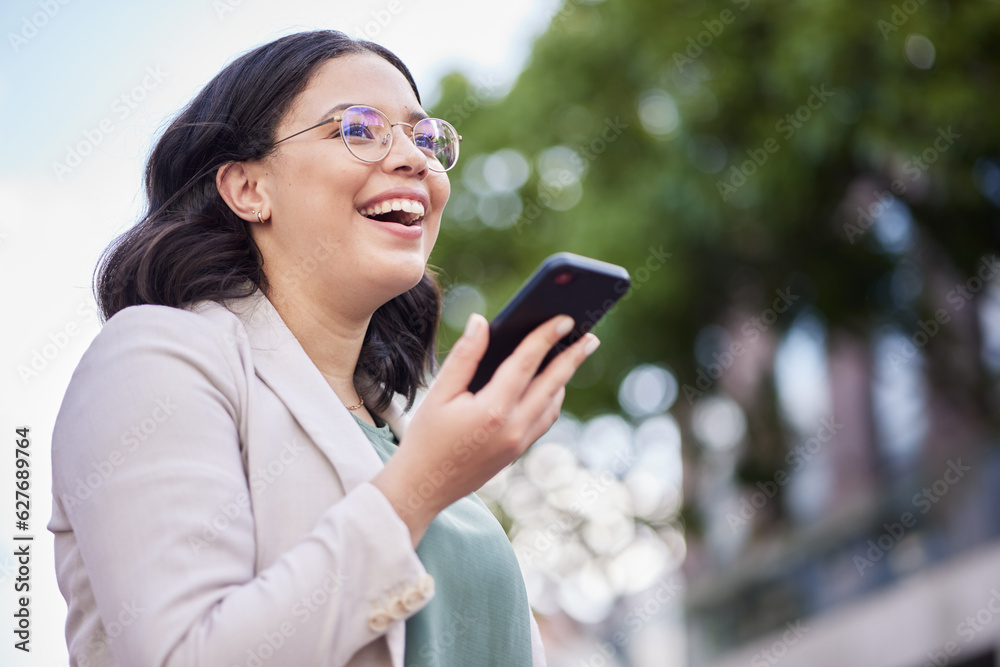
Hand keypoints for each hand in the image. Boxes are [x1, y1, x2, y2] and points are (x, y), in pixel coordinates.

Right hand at [370, 312, 599, 545]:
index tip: (564, 319)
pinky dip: (552, 398)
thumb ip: (465, 356)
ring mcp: (519, 443)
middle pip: (553, 384)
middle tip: (590, 335)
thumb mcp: (438, 393)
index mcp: (492, 410)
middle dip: (573, 357)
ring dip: (564, 378)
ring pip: (553, 404)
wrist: (423, 488)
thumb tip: (481, 321)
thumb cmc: (425, 438)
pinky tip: (549, 384)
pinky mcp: (518, 453)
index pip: (527, 363)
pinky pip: (545, 420)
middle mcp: (513, 428)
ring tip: (572, 355)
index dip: (546, 337)